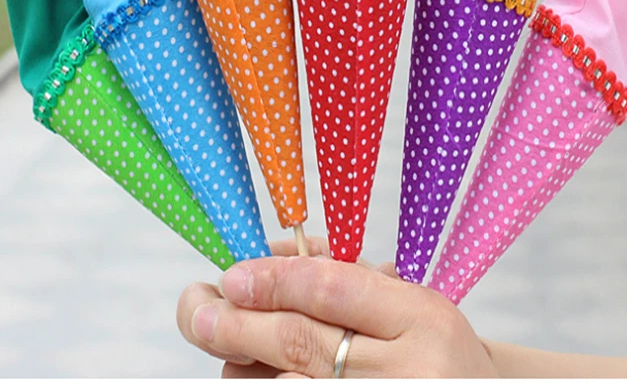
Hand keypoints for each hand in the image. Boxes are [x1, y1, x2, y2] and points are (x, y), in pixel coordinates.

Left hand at [177, 237, 495, 377]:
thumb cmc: (431, 350)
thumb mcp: (407, 302)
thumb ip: (345, 279)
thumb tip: (264, 255)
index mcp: (423, 318)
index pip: (332, 289)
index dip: (273, 278)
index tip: (231, 273)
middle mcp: (407, 372)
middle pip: (298, 342)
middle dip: (234, 322)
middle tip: (195, 306)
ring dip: (240, 365)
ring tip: (227, 342)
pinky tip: (252, 371)